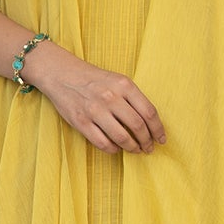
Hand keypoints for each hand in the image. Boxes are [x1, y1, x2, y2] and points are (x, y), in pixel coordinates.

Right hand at [22, 44, 166, 154]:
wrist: (62, 74)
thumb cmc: (93, 79)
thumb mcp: (117, 80)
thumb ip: (133, 98)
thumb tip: (150, 123)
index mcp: (124, 85)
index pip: (149, 111)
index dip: (158, 129)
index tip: (161, 139)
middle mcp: (111, 97)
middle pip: (138, 126)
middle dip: (147, 141)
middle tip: (149, 148)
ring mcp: (95, 110)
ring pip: (122, 137)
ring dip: (132, 147)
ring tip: (135, 150)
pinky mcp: (81, 122)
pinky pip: (103, 143)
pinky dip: (114, 149)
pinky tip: (117, 148)